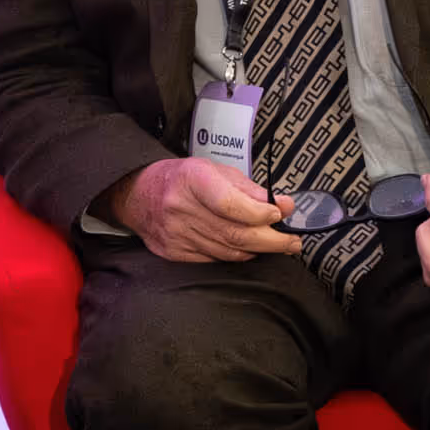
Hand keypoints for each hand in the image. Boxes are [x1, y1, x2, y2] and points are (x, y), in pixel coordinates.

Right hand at [103, 157, 301, 263]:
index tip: (280, 214)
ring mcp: (175, 234)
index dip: (259, 213)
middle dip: (272, 240)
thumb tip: (282, 205)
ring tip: (277, 245)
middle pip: (235, 234)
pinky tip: (246, 248)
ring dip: (257, 249)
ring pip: (228, 251)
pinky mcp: (173, 252)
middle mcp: (180, 208)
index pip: (231, 204)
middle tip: (293, 241)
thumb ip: (248, 188)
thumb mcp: (214, 170)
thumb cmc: (181, 179)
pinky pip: (214, 259)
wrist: (136, 194)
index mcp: (191, 180)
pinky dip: (236, 255)